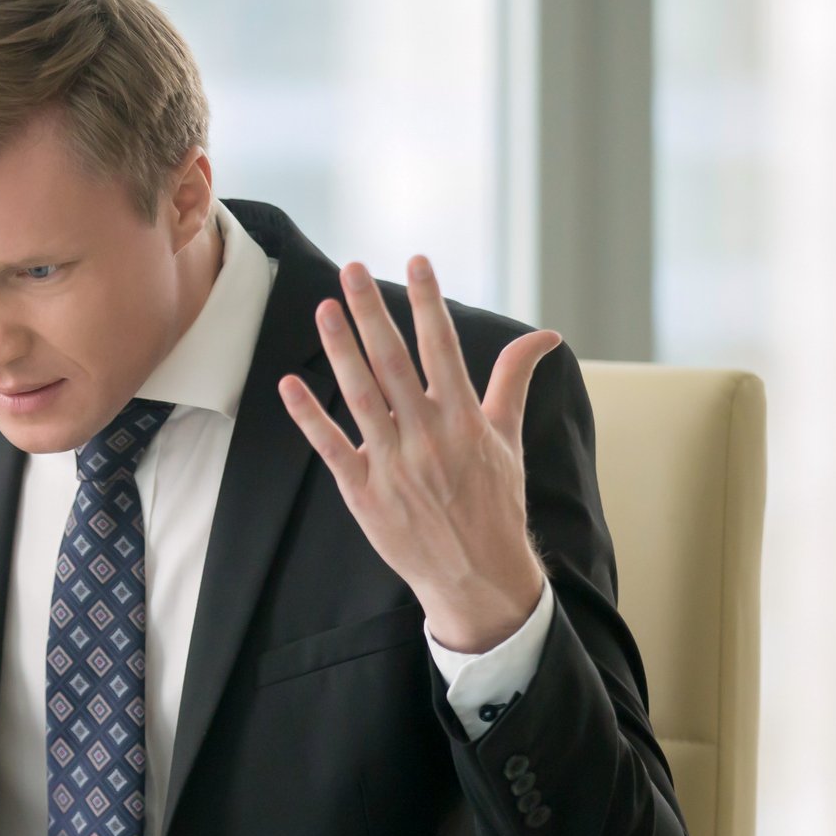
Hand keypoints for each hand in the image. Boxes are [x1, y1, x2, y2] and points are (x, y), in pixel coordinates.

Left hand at [278, 257, 560, 653]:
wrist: (478, 575)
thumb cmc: (494, 501)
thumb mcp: (508, 438)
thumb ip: (514, 381)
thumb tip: (545, 337)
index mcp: (466, 419)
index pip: (444, 347)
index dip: (429, 302)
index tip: (416, 261)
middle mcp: (429, 436)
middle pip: (395, 362)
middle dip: (373, 313)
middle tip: (352, 269)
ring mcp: (395, 465)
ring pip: (362, 397)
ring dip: (341, 351)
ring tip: (324, 309)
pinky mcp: (365, 494)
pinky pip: (333, 449)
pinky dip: (310, 417)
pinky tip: (290, 385)